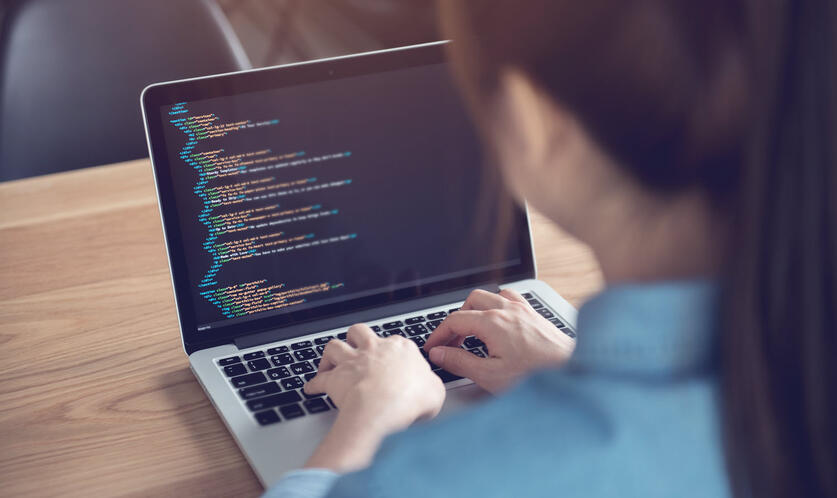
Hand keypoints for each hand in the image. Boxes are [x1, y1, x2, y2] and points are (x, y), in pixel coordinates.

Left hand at [303, 324, 444, 470]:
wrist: (382, 408)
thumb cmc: (409, 399)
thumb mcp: (435, 393)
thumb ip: (431, 386)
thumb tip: (429, 389)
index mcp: (400, 348)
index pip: (395, 343)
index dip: (393, 354)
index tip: (393, 365)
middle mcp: (374, 349)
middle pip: (360, 332)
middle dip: (356, 338)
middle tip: (356, 348)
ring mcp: (352, 361)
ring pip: (334, 346)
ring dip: (330, 355)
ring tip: (330, 364)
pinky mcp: (335, 378)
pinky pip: (319, 380)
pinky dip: (314, 384)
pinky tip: (311, 389)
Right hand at [424, 289, 573, 393]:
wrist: (576, 374)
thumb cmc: (537, 376)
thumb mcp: (490, 375)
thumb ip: (460, 362)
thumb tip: (439, 354)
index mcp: (493, 322)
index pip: (454, 320)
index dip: (438, 334)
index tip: (432, 348)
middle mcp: (508, 309)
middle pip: (470, 302)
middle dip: (456, 320)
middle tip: (451, 343)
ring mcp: (524, 309)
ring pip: (491, 296)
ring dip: (476, 310)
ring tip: (472, 331)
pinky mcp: (536, 315)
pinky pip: (511, 298)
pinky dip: (498, 306)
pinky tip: (500, 321)